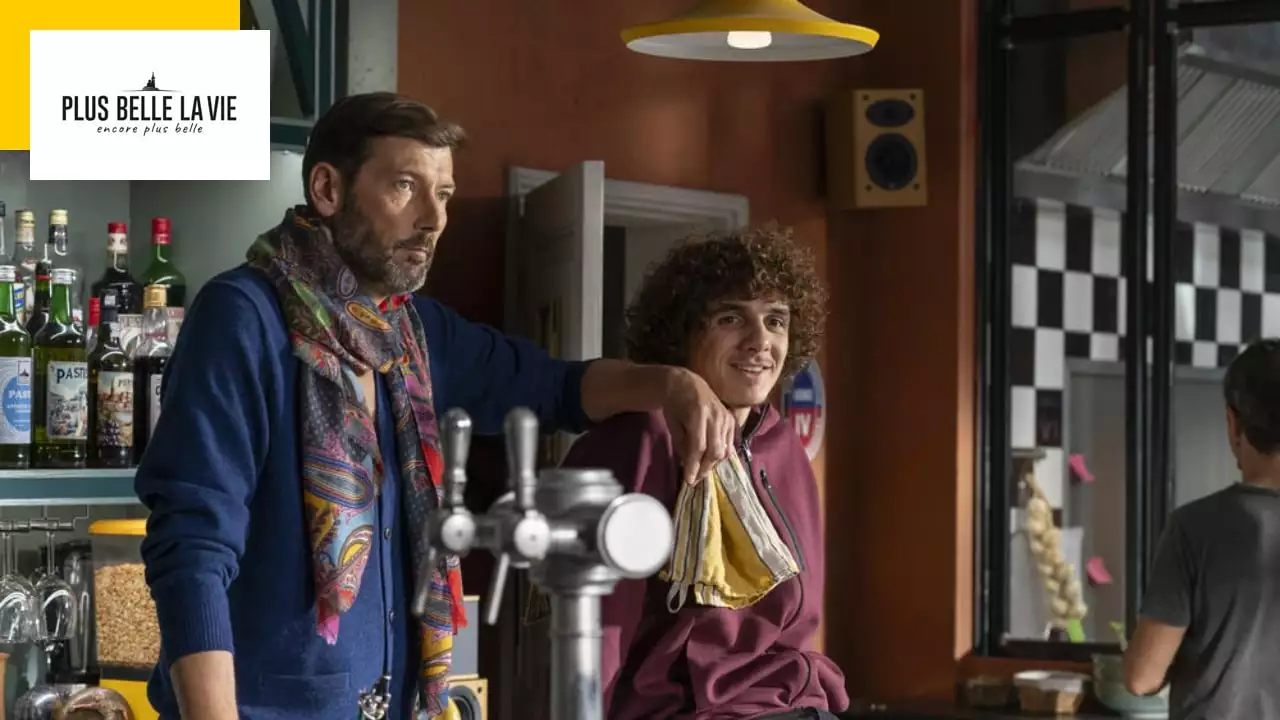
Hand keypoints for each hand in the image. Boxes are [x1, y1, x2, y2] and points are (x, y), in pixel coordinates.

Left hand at [662, 368, 734, 485]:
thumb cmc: (676, 405)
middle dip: (705, 468)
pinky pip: (730, 444)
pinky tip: (710, 457)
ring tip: (702, 469)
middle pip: (714, 451)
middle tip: (695, 479)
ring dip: (713, 464)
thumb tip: (690, 467)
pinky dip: (721, 454)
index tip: (688, 481)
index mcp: (698, 414)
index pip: (698, 447)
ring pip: (724, 450)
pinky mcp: (731, 420)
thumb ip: (683, 445)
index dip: (694, 466)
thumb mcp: (673, 425)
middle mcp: (715, 416)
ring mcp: (726, 417)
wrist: (688, 384)